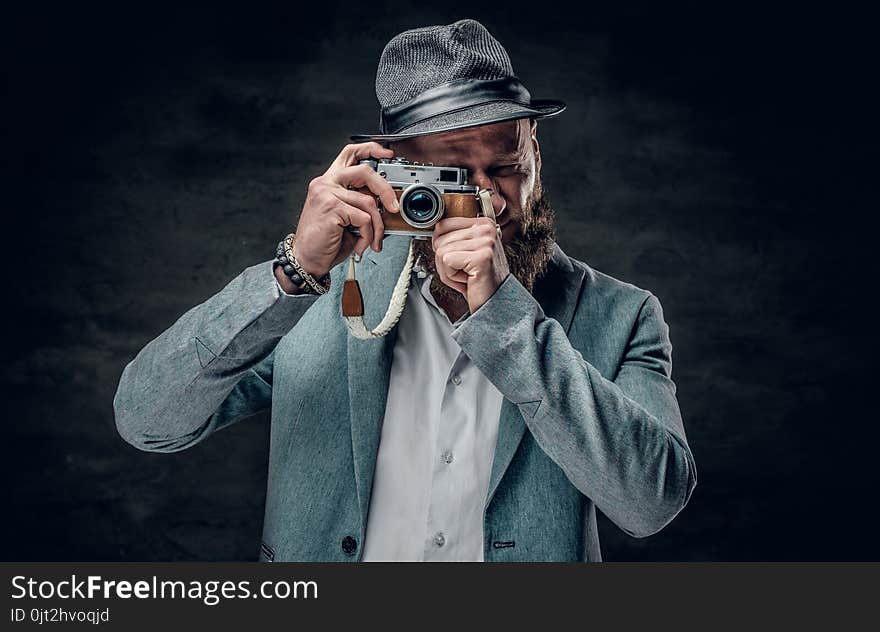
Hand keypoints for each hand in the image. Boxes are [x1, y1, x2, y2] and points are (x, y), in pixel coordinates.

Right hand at [291, 143, 400, 276]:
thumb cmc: (325, 241)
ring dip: (377, 227)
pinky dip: (368, 235)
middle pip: (365, 171)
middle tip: (393, 208)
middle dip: (386, 190)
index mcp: (329, 181)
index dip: (371, 149)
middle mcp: (326, 183)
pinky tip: (361, 244)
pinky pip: (364, 219)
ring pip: (369, 202)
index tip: (387, 154)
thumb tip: (387, 204)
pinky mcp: (332, 207)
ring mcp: (327, 194)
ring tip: (372, 240)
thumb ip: (361, 204)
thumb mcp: (346, 218)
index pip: (350, 153)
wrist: (307, 259)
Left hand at [431, 216, 509, 312]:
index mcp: (483, 223)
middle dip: (445, 262)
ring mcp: (486, 241)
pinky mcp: (482, 257)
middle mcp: (487, 229)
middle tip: (464, 272)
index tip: (460, 260)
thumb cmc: (477, 281)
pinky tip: (467, 281)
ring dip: (448, 271)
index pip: (443, 225)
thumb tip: (433, 231)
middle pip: (439, 238)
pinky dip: (451, 277)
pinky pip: (446, 261)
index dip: (443, 248)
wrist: (493, 303)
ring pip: (441, 251)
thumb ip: (452, 238)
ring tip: (466, 277)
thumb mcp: (465, 252)